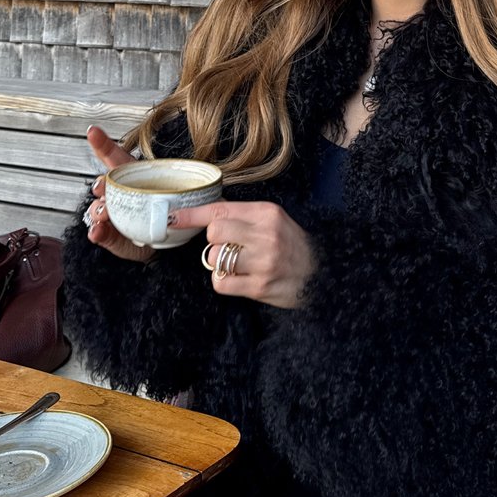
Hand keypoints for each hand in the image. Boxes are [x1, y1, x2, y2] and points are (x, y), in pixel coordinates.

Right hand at [82, 125, 152, 263]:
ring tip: (104, 215)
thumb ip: (161, 197)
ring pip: (97, 209)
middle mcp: (117, 194)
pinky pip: (99, 233)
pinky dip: (97, 232)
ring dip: (98, 211)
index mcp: (132, 178)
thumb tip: (156, 187)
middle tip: (103, 188)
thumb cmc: (162, 211)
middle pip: (104, 184)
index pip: (115, 157)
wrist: (163, 242)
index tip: (93, 131)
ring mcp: (111, 215)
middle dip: (101, 184)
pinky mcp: (108, 236)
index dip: (103, 144)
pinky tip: (97, 231)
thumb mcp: (167, 200)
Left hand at [171, 201, 316, 309]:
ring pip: (215, 259)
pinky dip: (225, 281)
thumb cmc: (293, 246)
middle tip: (229, 245)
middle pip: (214, 232)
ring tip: (239, 264)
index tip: (174, 216)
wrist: (323, 275)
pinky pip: (221, 283)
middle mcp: (266, 235)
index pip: (221, 210)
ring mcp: (263, 262)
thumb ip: (244, 216)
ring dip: (220, 263)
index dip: (192, 214)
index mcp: (268, 214)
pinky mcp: (259, 287)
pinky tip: (241, 278)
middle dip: (215, 240)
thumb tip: (209, 212)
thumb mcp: (275, 221)